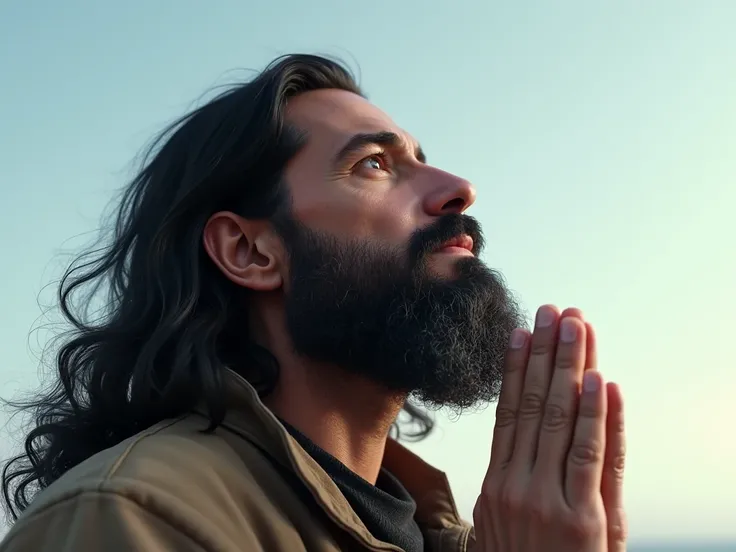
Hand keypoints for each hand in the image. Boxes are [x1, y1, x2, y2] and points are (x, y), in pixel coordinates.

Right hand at [472, 306, 626, 550]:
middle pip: (533, 405)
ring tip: (578, 327)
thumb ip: (517, 476)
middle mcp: (516, 485)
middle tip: (555, 312)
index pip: (507, 410)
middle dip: (546, 353)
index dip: (516, 367)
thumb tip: (522, 429)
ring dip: (572, 368)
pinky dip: (600, 417)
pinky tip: (602, 381)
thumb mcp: (504, 524)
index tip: (523, 330)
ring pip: (561, 420)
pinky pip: (593, 457)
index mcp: (496, 483)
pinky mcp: (584, 521)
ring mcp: (548, 501)